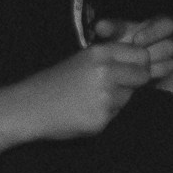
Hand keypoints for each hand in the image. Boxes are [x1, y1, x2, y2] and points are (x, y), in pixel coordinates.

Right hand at [25, 33, 168, 140]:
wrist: (29, 107)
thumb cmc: (54, 82)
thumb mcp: (81, 59)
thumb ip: (110, 59)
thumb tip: (143, 63)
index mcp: (100, 53)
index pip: (141, 55)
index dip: (137, 64)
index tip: (128, 70)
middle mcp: (106, 72)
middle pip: (142, 76)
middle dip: (133, 82)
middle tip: (112, 87)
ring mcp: (105, 97)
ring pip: (129, 97)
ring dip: (117, 100)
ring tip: (90, 100)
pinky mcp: (102, 119)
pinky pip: (115, 115)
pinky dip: (104, 115)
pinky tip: (84, 112)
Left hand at [91, 16, 172, 80]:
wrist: (124, 62)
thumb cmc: (124, 41)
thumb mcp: (118, 32)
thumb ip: (112, 28)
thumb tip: (100, 26)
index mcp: (162, 25)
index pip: (167, 24)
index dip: (154, 31)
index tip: (137, 39)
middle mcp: (172, 41)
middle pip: (171, 45)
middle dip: (152, 51)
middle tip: (136, 58)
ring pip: (171, 61)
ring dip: (153, 64)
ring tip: (136, 66)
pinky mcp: (172, 72)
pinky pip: (168, 74)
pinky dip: (155, 74)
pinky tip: (141, 76)